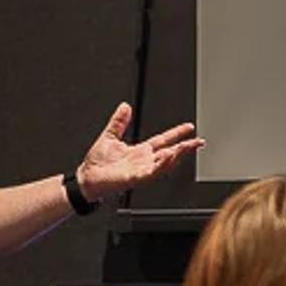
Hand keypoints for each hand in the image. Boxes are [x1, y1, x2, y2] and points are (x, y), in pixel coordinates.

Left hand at [76, 103, 203, 199]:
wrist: (86, 179)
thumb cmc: (97, 163)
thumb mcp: (110, 136)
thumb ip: (118, 122)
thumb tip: (124, 107)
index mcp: (140, 151)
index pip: (163, 140)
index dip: (176, 133)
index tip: (189, 127)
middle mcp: (144, 161)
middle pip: (170, 153)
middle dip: (185, 148)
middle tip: (199, 141)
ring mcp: (141, 171)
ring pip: (164, 164)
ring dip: (176, 156)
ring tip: (186, 147)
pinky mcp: (134, 178)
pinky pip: (151, 173)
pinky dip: (161, 166)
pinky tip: (168, 158)